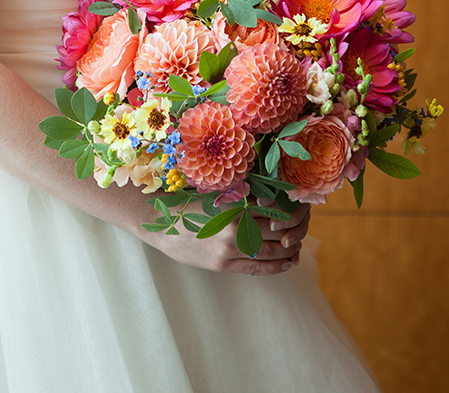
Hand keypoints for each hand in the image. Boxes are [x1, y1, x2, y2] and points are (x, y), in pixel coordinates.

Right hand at [143, 199, 309, 275]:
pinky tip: (289, 262)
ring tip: (298, 245)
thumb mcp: (216, 194)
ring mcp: (230, 248)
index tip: (299, 207)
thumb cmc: (189, 204)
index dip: (291, 209)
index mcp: (234, 204)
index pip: (274, 207)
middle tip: (303, 226)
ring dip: (290, 248)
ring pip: (272, 250)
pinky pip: (259, 268)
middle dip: (295, 228)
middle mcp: (234, 226)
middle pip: (277, 229)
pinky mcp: (224, 265)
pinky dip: (278, 266)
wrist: (160, 224)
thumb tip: (273, 197)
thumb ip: (242, 197)